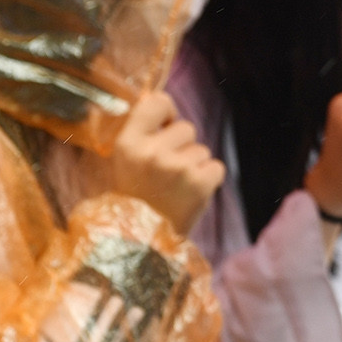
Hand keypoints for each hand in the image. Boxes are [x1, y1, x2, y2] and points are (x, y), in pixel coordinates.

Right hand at [108, 92, 224, 234]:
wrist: (141, 241)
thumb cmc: (135, 196)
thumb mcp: (124, 160)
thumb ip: (143, 132)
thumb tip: (165, 104)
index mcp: (127, 142)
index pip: (159, 101)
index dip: (167, 112)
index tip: (164, 126)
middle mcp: (152, 152)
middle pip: (186, 127)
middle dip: (181, 146)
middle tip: (165, 172)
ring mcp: (178, 167)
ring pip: (202, 149)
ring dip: (194, 165)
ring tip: (175, 187)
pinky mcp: (201, 183)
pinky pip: (216, 166)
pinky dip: (208, 179)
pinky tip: (190, 193)